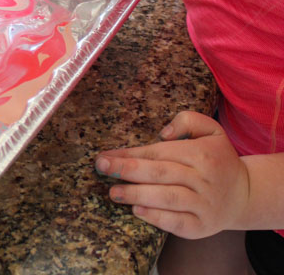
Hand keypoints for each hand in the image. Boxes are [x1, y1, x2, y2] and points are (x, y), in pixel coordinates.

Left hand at [94, 111, 249, 238]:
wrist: (245, 194)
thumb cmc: (217, 158)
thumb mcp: (211, 130)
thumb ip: (187, 120)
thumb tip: (164, 133)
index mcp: (202, 153)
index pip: (159, 152)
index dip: (131, 154)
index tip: (107, 155)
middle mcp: (204, 179)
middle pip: (160, 173)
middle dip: (127, 170)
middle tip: (102, 168)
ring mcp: (204, 205)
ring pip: (167, 198)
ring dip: (136, 195)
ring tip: (113, 192)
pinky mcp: (202, 226)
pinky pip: (177, 223)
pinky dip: (156, 217)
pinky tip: (137, 210)